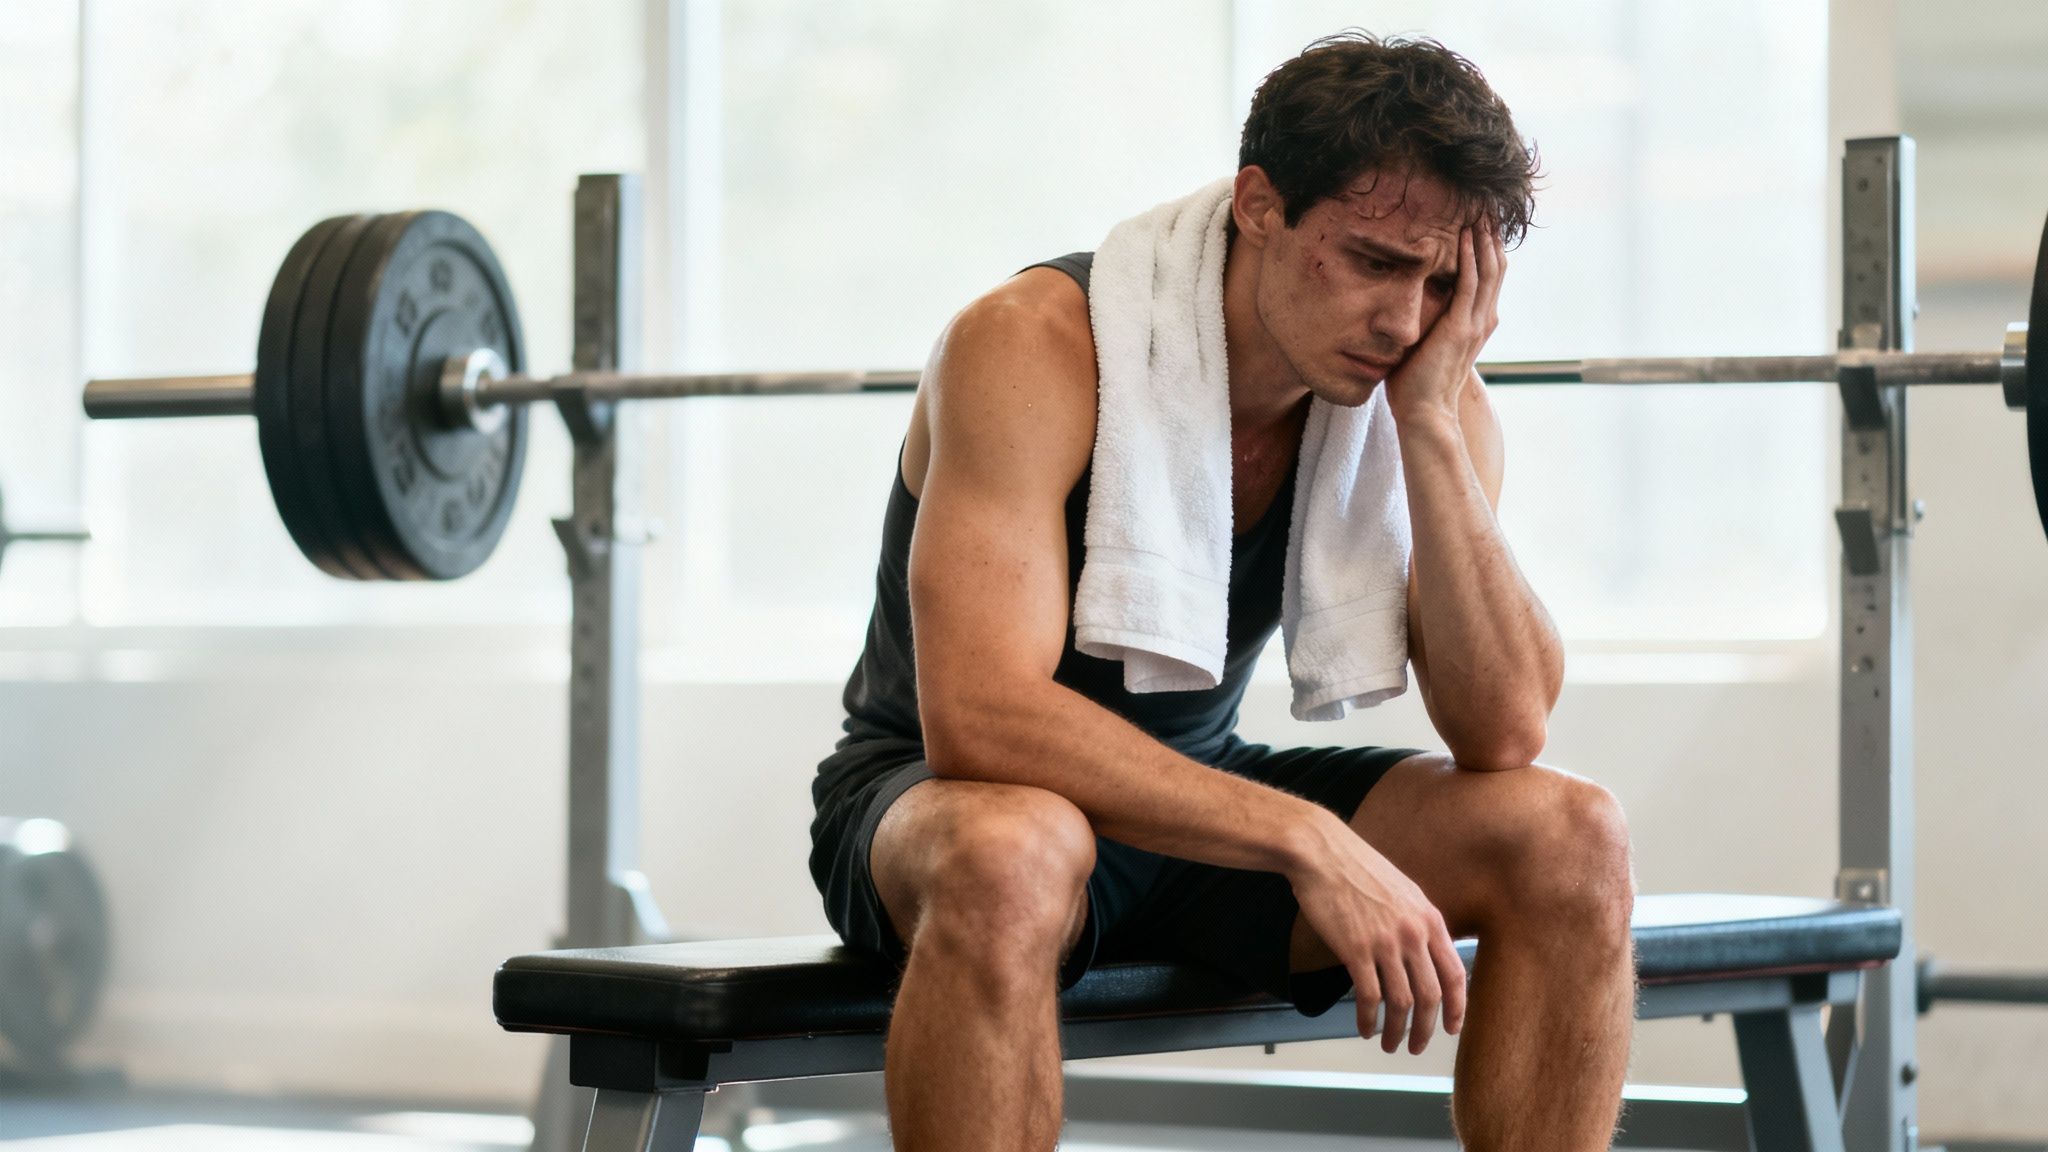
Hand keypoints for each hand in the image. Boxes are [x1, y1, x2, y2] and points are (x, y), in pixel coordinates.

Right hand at [1287, 810, 1466, 1053]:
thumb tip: (1424, 955)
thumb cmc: (1356, 867)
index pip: (1455, 975)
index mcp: (1429, 919)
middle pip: (1430, 996)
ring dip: (1397, 1030)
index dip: (1456, 1008)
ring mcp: (1385, 942)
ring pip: (1401, 1002)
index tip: (1451, 1027)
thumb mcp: (1403, 891)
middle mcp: (1413, 933)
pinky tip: (1364, 1028)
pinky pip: (1368, 996)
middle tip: (1416, 1046)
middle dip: (1426, 1029)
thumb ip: (1418, 923)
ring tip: (1390, 1043)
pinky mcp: (1355, 949)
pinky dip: (1368, 1019)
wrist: (1321, 852)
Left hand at [1382, 221, 1504, 424]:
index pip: (1489, 275)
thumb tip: (1403, 304)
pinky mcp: (1461, 327)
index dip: (1486, 247)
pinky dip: (1470, 259)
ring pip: (1489, 270)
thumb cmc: (1416, 383)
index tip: (1478, 220)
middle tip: (1485, 205)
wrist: (1424, 411)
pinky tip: (1465, 237)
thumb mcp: (1425, 342)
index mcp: (1475, 322)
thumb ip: (1425, 321)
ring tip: (1479, 211)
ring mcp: (1475, 323)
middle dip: (1490, 235)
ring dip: (1483, 239)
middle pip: (1496, 266)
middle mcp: (1482, 319)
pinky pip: (1470, 285)